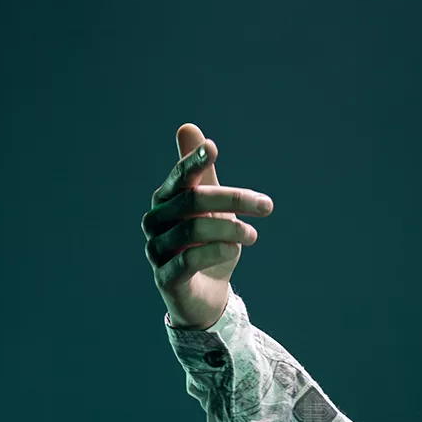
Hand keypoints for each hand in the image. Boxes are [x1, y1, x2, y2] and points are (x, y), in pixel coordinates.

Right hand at [141, 124, 274, 329]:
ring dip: (231, 230)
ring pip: (192, 230)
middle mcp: (155, 222)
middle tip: (267, 206)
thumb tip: (188, 126)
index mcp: (166, 200)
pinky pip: (188, 260)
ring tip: (253, 235)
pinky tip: (234, 249)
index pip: (179, 177)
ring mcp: (156, 250)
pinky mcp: (166, 278)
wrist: (205, 295)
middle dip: (234, 200)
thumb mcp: (211, 206)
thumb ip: (203, 173)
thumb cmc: (207, 244)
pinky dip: (216, 251)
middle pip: (193, 201)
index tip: (214, 148)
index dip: (194, 161)